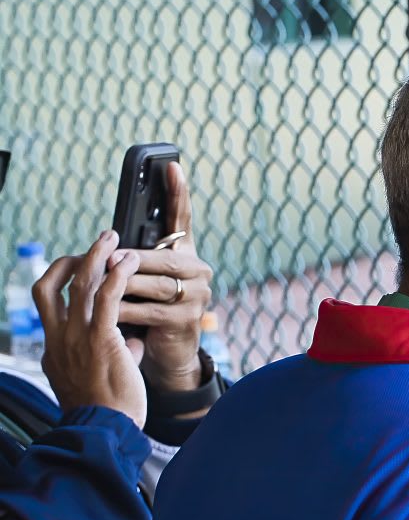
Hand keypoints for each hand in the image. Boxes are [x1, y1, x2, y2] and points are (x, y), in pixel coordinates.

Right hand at [35, 234, 147, 426]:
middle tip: (97, 242)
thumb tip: (133, 343)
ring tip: (113, 236)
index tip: (79, 266)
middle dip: (74, 258)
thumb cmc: (108, 410)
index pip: (47, 302)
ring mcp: (77, 337)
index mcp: (54, 346)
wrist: (105, 430)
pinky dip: (117, 274)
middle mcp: (59, 337)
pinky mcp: (101, 340)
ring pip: (80, 284)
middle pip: (52, 284)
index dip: (59, 278)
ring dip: (97, 255)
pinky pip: (107, 298)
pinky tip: (129, 260)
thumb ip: (115, 353)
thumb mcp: (101, 377)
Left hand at [118, 160, 213, 390]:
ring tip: (99, 286)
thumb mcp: (140, 280)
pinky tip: (109, 311)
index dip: (178, 193)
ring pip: (155, 283)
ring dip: (123, 285)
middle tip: (105, 259)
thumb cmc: (146, 310)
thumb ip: (132, 260)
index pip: (183, 219)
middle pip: (162, 258)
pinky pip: (151, 310)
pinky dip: (126, 310)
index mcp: (185, 255)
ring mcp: (198, 296)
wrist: (165, 353)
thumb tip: (107, 249)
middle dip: (131, 260)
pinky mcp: (189, 320)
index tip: (171, 166)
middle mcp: (198, 271)